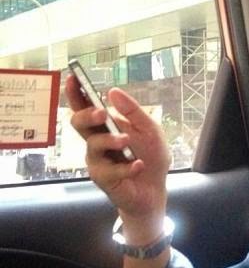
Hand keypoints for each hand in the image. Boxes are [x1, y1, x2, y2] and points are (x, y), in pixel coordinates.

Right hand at [66, 75, 170, 241]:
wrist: (156, 189)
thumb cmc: (151, 157)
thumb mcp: (151, 130)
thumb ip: (134, 112)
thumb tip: (113, 91)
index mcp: (106, 127)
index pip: (86, 108)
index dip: (77, 93)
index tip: (74, 78)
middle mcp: (96, 142)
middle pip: (78, 124)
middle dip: (87, 116)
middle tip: (102, 113)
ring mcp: (97, 161)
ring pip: (93, 146)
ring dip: (111, 141)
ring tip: (126, 141)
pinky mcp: (104, 179)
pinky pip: (110, 171)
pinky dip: (126, 167)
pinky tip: (138, 166)